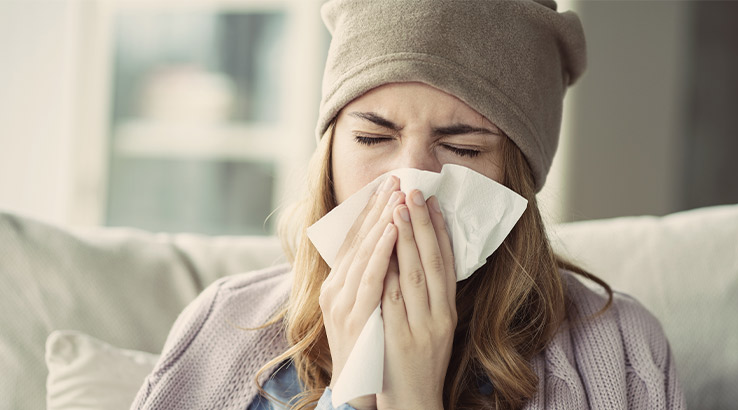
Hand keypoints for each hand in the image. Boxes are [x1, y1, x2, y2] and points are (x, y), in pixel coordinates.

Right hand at [319, 175, 403, 409]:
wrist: (360, 391)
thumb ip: (373, 278)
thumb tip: (391, 246)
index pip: (355, 239)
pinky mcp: (355, 317)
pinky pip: (370, 278)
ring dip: (381, 221)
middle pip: (357, 240)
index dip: (372, 211)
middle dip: (378, 208)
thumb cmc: (370, 347)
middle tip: (396, 179)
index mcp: (338, 285)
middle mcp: (335, 289)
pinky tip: (392, 231)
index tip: (389, 186)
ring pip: (363, 253)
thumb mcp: (367, 307)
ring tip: (397, 196)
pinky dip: (381, 252)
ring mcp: (342, 303)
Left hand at [376, 190, 456, 409]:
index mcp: (448, 311)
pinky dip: (387, 274)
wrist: (415, 403)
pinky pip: (392, 302)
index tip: (430, 201)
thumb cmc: (422, 361)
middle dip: (421, 225)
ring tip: (396, 210)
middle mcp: (439, 317)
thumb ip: (430, 294)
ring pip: (413, 278)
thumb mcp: (435, 325)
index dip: (438, 230)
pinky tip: (381, 251)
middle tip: (413, 192)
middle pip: (432, 263)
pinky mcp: (399, 340)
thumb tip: (419, 253)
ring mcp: (419, 328)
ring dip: (404, 242)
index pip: (446, 262)